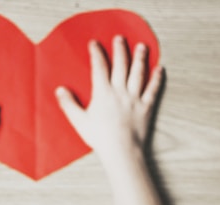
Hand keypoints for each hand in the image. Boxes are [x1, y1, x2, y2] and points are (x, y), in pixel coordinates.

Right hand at [56, 36, 162, 163]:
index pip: (99, 67)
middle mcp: (120, 91)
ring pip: (138, 73)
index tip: (95, 44)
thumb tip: (60, 90)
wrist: (121, 150)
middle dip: (120, 50)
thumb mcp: (79, 121)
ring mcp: (135, 98)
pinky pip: (153, 90)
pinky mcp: (146, 107)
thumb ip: (69, 104)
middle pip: (121, 65)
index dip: (97, 54)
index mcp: (103, 93)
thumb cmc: (99, 137)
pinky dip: (157, 78)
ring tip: (142, 47)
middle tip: (120, 38)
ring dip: (140, 58)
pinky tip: (160, 69)